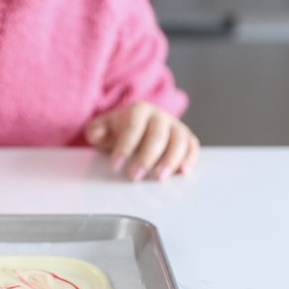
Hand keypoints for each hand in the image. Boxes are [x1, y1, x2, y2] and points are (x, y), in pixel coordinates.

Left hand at [84, 102, 199, 180]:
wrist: (135, 126)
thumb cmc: (117, 130)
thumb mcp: (102, 128)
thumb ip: (96, 130)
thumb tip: (96, 134)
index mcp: (138, 110)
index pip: (133, 127)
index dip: (124, 147)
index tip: (115, 165)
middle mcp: (160, 116)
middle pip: (157, 135)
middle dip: (146, 157)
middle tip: (134, 176)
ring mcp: (175, 126)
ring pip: (178, 140)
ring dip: (170, 160)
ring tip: (159, 178)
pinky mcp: (186, 137)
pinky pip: (192, 146)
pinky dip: (190, 158)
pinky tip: (183, 172)